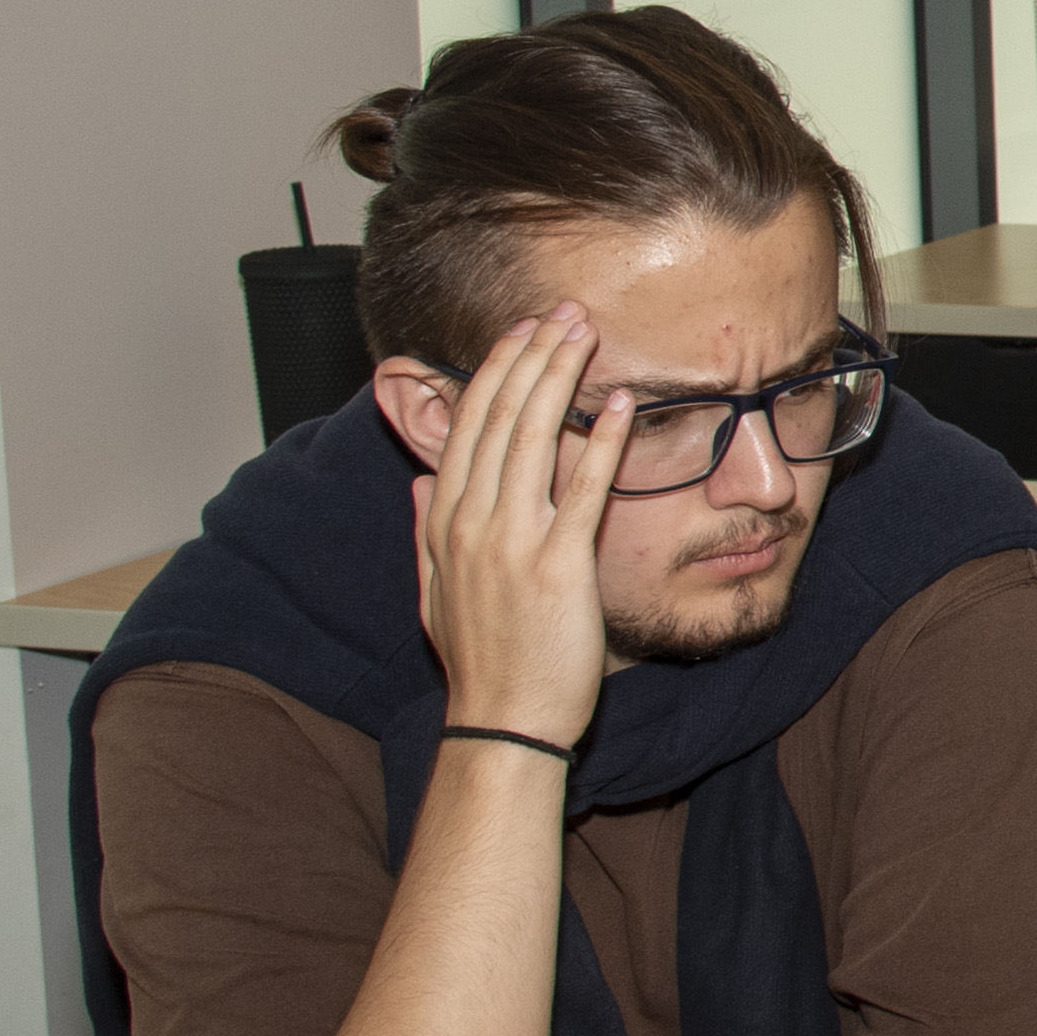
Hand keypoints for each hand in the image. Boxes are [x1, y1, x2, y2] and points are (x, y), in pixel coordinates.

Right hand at [413, 308, 621, 746]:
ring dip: (559, 378)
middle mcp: (470, 524)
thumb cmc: (481, 663)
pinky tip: (620, 404)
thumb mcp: (433, 594)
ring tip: (584, 334)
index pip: (465, 430)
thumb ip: (423, 534)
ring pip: (533, 439)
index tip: (517, 335)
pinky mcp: (558, 566)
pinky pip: (583, 490)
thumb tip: (416, 485)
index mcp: (442, 525)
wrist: (504, 723)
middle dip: (529, 358)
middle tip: (560, 312)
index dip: (491, 376)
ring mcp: (512, 542)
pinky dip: (601, 442)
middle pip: (498, 420)